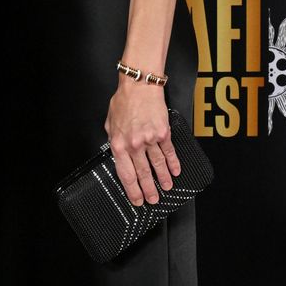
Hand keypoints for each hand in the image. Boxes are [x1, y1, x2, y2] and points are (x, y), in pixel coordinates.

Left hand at [103, 83, 178, 206]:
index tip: (136, 199)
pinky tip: (175, 171)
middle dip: (148, 190)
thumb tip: (115, 152)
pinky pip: (168, 152)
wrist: (139, 85)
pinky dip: (173, 163)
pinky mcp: (163, 133)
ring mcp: (149, 140)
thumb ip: (113, 139)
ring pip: (157, 165)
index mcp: (119, 143)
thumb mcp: (110, 122)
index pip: (125, 174)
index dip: (132, 189)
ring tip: (166, 188)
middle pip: (142, 173)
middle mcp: (134, 144)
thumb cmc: (124, 100)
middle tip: (153, 200)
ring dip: (162, 179)